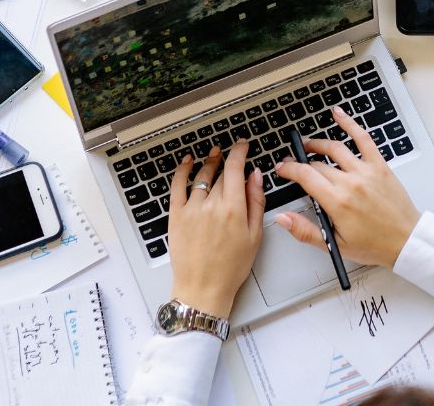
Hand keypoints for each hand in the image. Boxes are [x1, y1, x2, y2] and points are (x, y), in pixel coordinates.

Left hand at [168, 141, 264, 316]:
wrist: (203, 288)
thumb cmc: (230, 268)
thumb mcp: (254, 236)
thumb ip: (256, 202)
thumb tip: (256, 177)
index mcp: (234, 209)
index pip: (236, 169)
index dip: (239, 152)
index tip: (242, 145)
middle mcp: (211, 205)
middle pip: (221, 174)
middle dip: (227, 161)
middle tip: (231, 154)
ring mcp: (191, 209)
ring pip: (201, 176)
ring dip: (208, 163)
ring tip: (213, 156)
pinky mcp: (176, 216)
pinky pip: (177, 186)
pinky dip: (182, 171)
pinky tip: (187, 162)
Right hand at [272, 107, 421, 267]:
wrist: (405, 240)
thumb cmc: (374, 244)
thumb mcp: (335, 244)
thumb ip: (305, 230)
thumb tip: (282, 218)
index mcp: (337, 202)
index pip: (305, 176)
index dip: (289, 169)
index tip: (282, 169)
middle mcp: (350, 183)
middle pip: (317, 164)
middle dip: (300, 162)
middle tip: (293, 163)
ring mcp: (366, 171)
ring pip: (335, 148)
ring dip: (318, 144)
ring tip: (308, 144)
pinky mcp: (379, 166)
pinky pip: (363, 139)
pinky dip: (350, 124)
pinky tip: (338, 114)